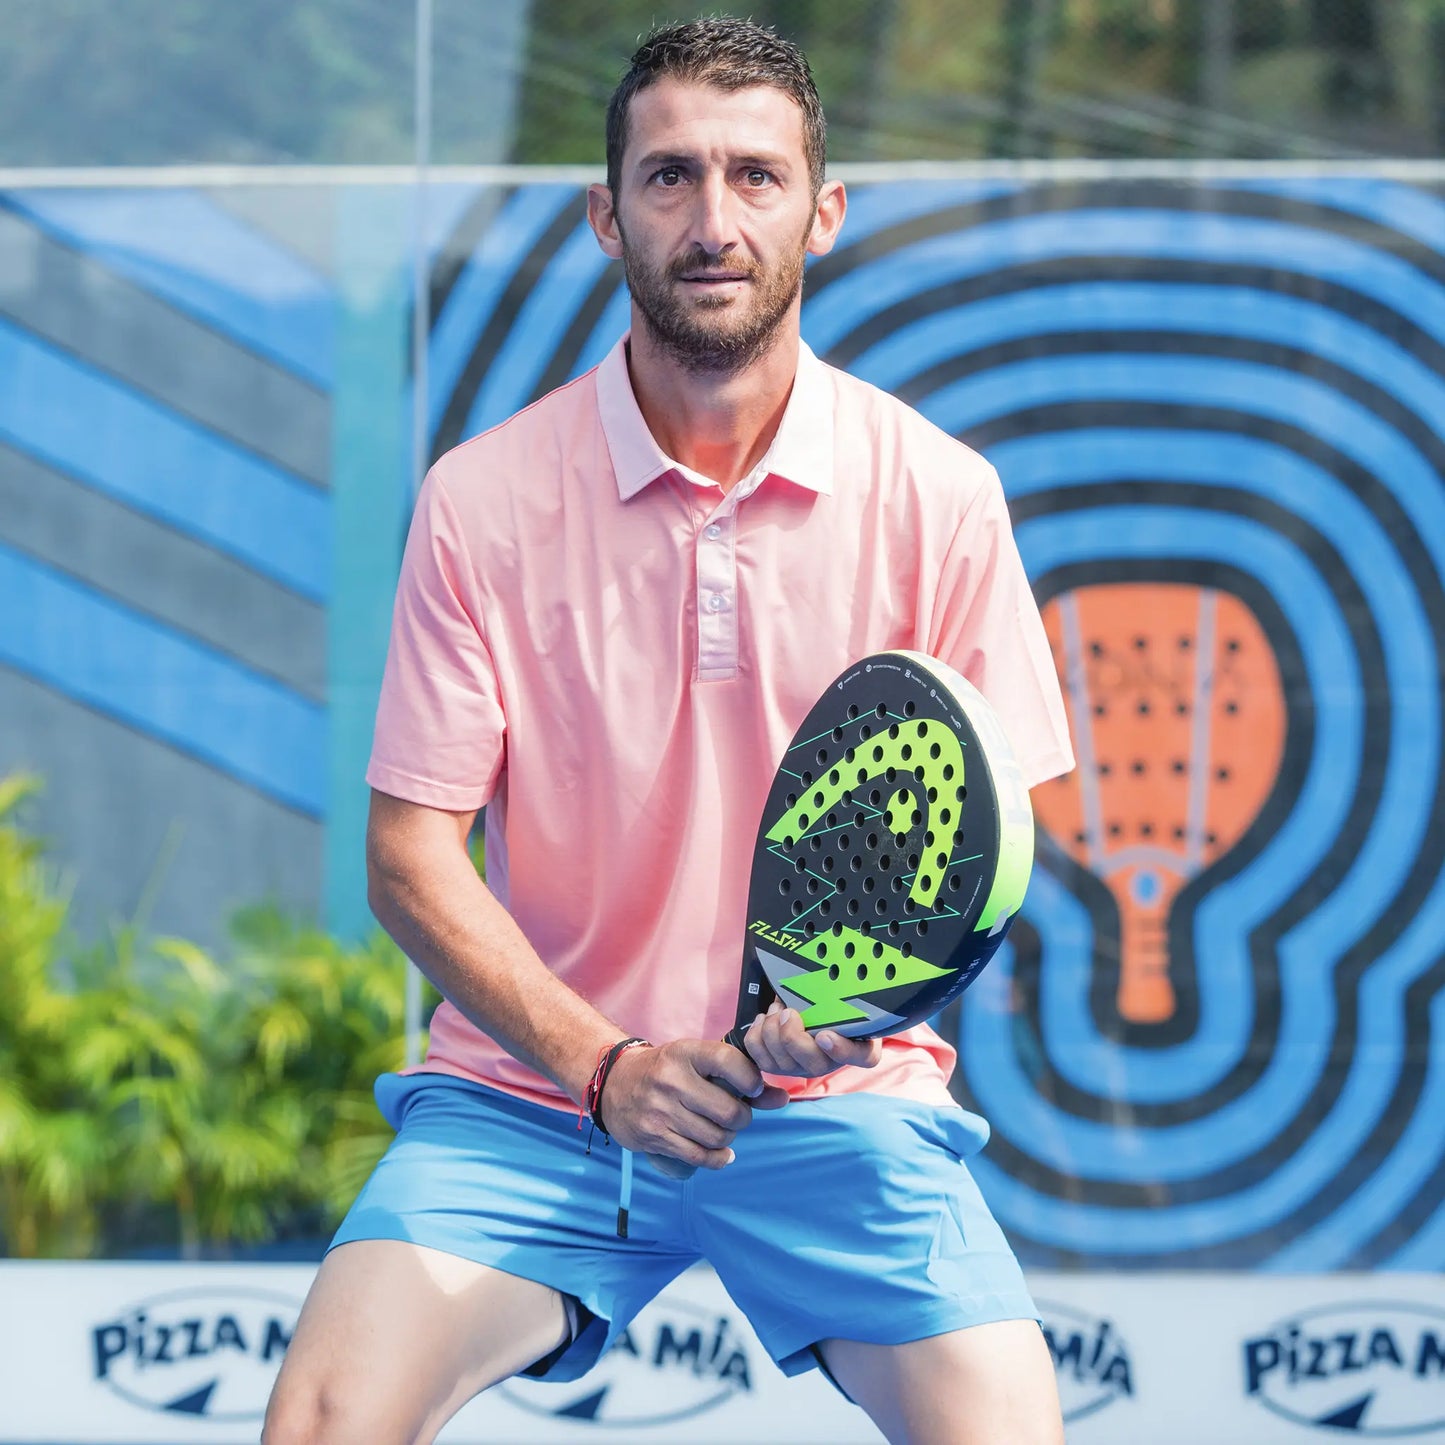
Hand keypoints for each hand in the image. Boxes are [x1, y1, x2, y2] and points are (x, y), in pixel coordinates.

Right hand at [600, 1038, 788, 1170]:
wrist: (615, 1084)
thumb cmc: (667, 1070)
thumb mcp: (698, 1061)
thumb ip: (741, 1077)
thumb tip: (782, 1099)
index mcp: (685, 1053)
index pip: (728, 1061)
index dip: (750, 1079)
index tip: (753, 1088)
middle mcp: (671, 1080)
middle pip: (728, 1110)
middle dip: (742, 1118)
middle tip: (737, 1115)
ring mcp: (660, 1110)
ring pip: (716, 1136)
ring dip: (728, 1137)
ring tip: (722, 1129)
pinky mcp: (653, 1136)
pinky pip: (698, 1156)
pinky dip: (718, 1158)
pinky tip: (722, 1152)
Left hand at [743, 1000, 882, 1076]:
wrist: (809, 1005)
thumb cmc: (827, 997)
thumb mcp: (838, 990)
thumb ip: (836, 989)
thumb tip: (826, 972)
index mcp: (858, 1043)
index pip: (863, 1056)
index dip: (842, 1049)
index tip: (824, 1035)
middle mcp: (832, 1061)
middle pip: (815, 1065)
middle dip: (793, 1038)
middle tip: (788, 1012)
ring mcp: (804, 1067)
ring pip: (784, 1064)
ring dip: (774, 1032)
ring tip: (777, 1010)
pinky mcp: (780, 1068)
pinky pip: (762, 1060)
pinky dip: (757, 1037)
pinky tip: (764, 1019)